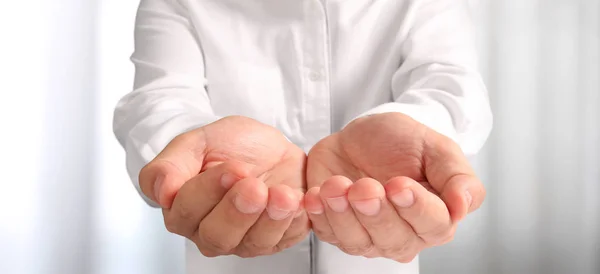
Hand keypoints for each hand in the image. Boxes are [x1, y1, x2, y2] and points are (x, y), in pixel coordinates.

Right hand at [139, 116, 309, 257]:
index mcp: (183, 209)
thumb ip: (171, 165)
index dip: (207, 191)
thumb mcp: (197, 142)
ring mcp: (244, 239)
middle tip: (253, 184)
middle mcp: (209, 231)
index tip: (230, 167)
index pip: (185, 212)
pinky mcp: (276, 239)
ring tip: (282, 194)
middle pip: (216, 237)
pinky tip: (296, 200)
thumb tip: (161, 192)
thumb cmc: (229, 146)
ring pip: (251, 244)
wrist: (269, 147)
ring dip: (269, 219)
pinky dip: (292, 222)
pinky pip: (284, 239)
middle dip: (237, 211)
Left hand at [304, 112, 484, 261]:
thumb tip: (464, 204)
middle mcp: (404, 235)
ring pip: (357, 242)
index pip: (432, 225)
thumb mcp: (436, 147)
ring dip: (343, 215)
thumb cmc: (403, 142)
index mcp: (436, 217)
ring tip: (335, 186)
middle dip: (376, 212)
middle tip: (364, 185)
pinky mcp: (337, 228)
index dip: (415, 207)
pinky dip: (319, 215)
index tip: (399, 184)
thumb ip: (457, 176)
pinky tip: (315, 194)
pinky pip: (327, 233)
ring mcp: (368, 236)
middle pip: (393, 239)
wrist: (364, 136)